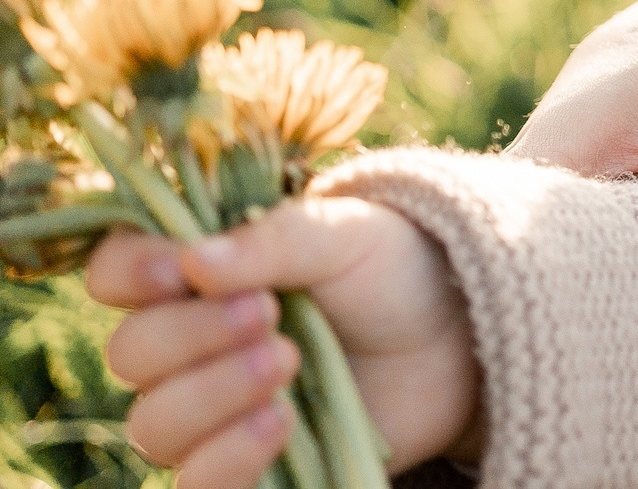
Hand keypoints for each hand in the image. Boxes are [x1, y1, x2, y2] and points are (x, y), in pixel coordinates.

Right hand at [89, 199, 479, 487]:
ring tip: (287, 364)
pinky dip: (227, 459)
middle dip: (191, 336)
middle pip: (132, 354)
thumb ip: (277, 240)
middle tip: (270, 316)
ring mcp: (213, 409)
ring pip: (155, 424)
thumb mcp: (348, 234)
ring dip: (213, 396)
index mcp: (201, 272)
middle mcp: (190, 343)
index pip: (117, 272)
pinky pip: (198, 484)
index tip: (177, 271)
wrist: (458, 335)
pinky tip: (282, 424)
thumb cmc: (394, 269)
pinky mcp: (246, 465)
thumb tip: (195, 260)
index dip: (130, 273)